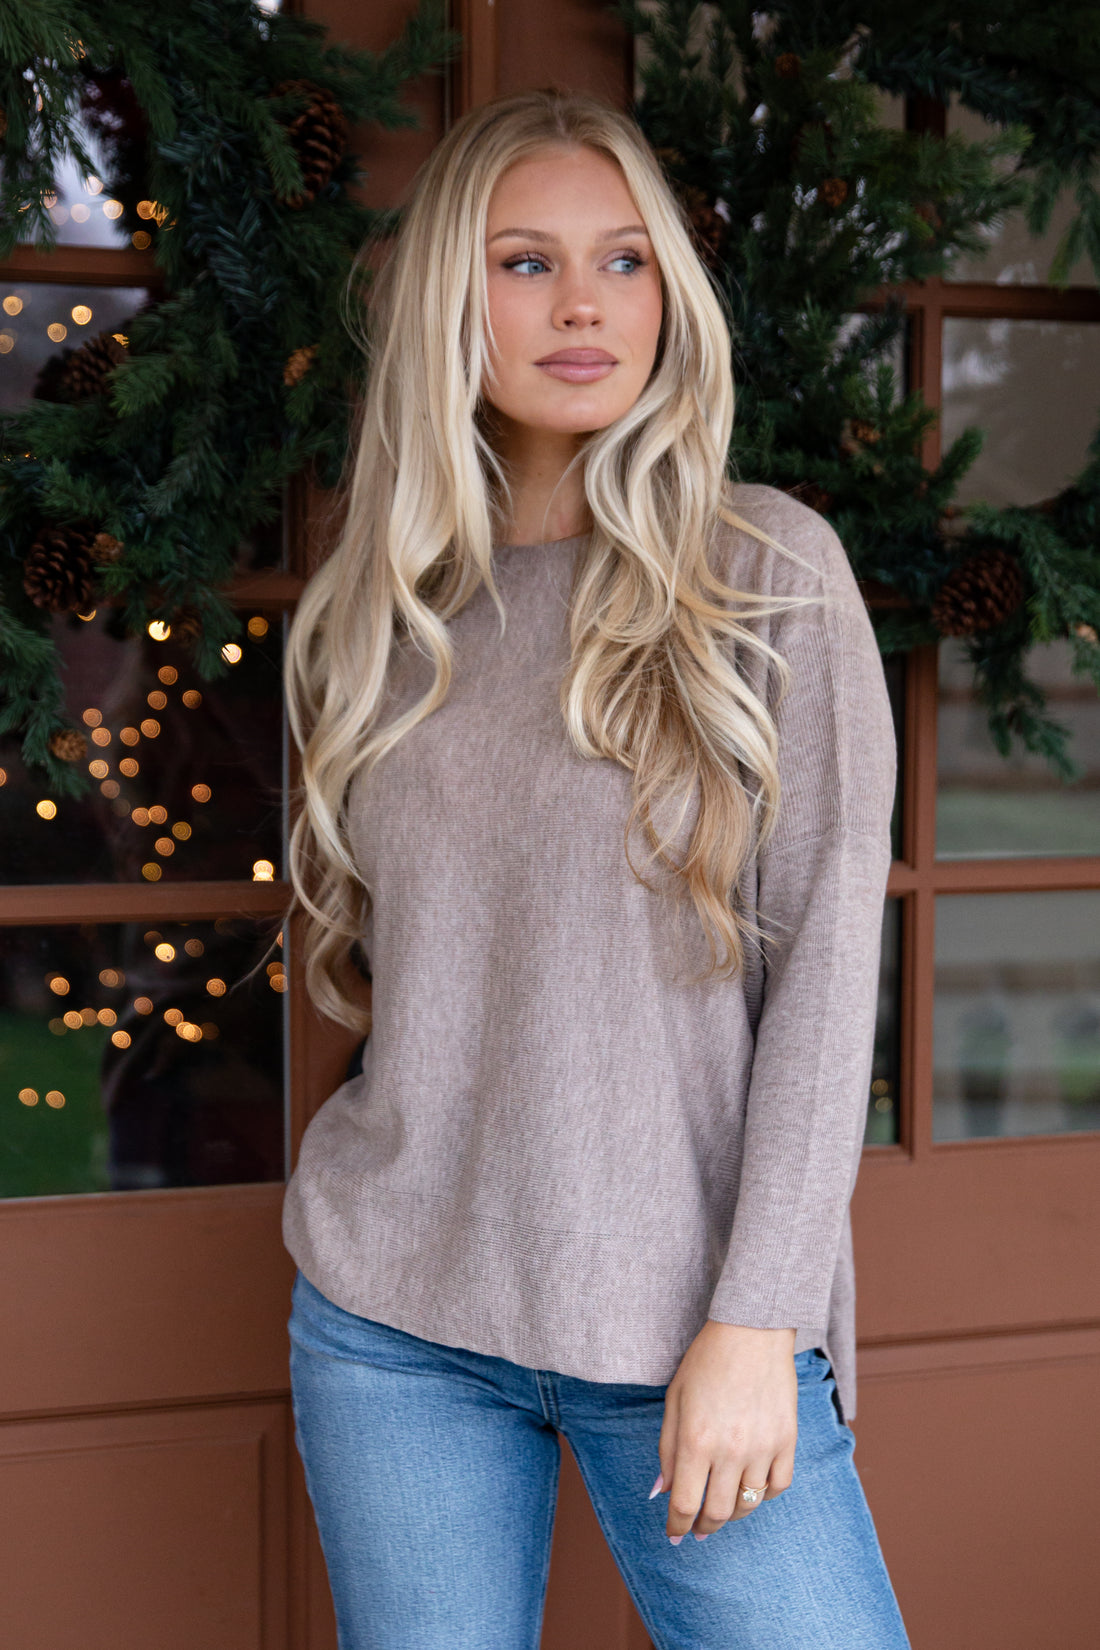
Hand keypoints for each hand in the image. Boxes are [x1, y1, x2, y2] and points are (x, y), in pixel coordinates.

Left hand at [655, 1320, 796, 1541]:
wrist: (752, 1330)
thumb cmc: (706, 1360)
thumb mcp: (675, 1400)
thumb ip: (667, 1449)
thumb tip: (662, 1492)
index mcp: (696, 1440)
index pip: (685, 1504)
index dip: (677, 1525)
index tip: (674, 1533)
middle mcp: (730, 1450)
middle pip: (718, 1512)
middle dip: (703, 1527)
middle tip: (697, 1529)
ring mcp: (763, 1447)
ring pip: (749, 1505)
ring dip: (732, 1514)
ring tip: (722, 1508)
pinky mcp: (787, 1440)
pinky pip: (777, 1486)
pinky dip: (763, 1495)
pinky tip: (751, 1488)